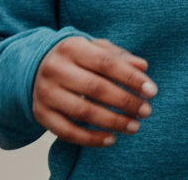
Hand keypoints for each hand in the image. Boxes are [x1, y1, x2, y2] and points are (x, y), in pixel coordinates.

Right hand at [33, 36, 157, 146]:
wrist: (35, 67)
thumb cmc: (78, 57)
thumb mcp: (97, 49)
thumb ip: (120, 57)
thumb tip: (143, 67)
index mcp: (73, 47)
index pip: (107, 63)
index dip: (131, 78)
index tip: (152, 91)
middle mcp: (56, 70)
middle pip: (95, 88)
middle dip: (125, 102)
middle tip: (146, 111)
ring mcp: (46, 94)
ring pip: (82, 112)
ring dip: (112, 122)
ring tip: (134, 126)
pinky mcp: (40, 115)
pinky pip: (66, 132)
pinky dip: (90, 138)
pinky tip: (111, 139)